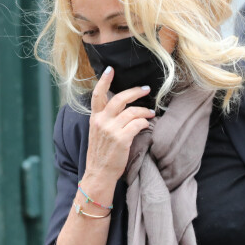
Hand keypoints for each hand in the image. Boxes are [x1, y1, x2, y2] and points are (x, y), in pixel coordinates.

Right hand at [85, 66, 155, 181]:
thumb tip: (123, 108)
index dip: (104, 80)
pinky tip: (147, 125)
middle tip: (146, 89)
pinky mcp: (121, 139)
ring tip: (150, 113)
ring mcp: (111, 130)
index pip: (97, 95)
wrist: (98, 175)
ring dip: (144, 110)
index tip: (110, 69)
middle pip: (120, 98)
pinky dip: (144, 123)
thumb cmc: (101, 155)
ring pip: (132, 111)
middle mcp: (101, 121)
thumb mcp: (98, 133)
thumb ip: (106, 119)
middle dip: (135, 91)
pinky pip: (138, 124)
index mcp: (94, 118)